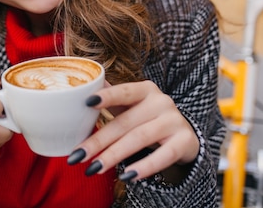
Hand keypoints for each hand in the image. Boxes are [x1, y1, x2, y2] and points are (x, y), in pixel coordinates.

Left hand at [72, 80, 199, 181]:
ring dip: (114, 155)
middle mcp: (161, 102)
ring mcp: (174, 121)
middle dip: (98, 141)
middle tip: (77, 155)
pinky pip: (163, 156)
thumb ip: (111, 97)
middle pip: (125, 122)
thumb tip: (83, 86)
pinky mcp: (185, 141)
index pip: (124, 91)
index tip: (87, 103)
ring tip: (94, 168)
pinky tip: (126, 176)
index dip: (107, 96)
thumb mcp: (131, 105)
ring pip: (139, 139)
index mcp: (145, 89)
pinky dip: (144, 167)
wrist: (184, 135)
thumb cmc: (148, 118)